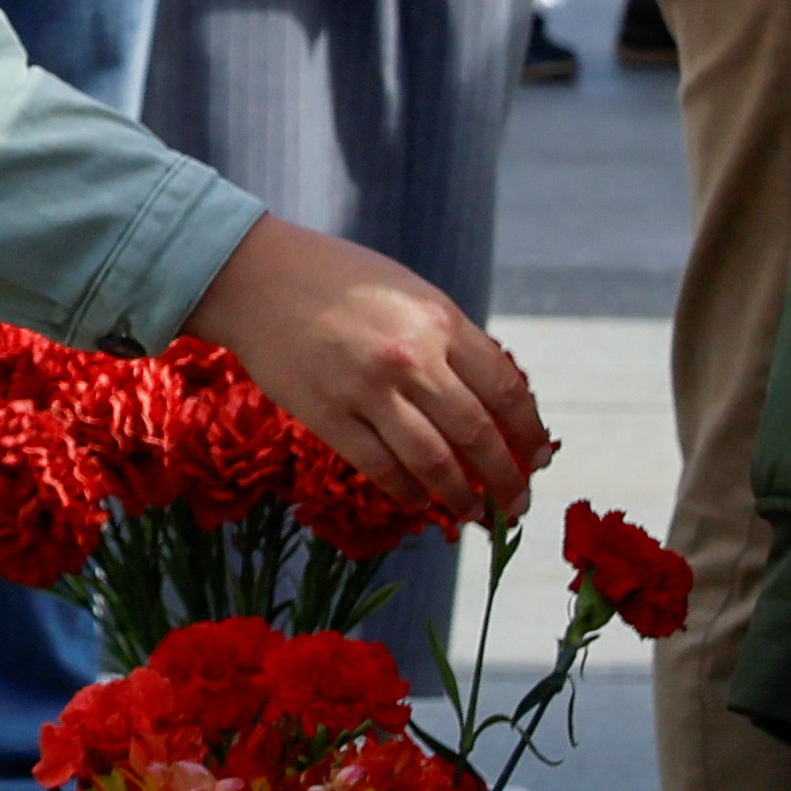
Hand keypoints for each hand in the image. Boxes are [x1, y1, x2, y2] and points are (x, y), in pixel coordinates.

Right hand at [180, 213, 548, 523]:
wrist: (254, 276)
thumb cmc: (337, 280)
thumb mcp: (410, 294)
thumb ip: (450, 341)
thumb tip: (492, 403)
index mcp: (441, 322)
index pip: (507, 392)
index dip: (528, 434)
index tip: (536, 459)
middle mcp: (411, 358)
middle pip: (477, 435)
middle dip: (506, 479)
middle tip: (516, 505)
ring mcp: (366, 389)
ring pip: (433, 461)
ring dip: (461, 497)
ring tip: (475, 515)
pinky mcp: (326, 414)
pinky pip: (380, 467)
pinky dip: (408, 492)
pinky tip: (419, 501)